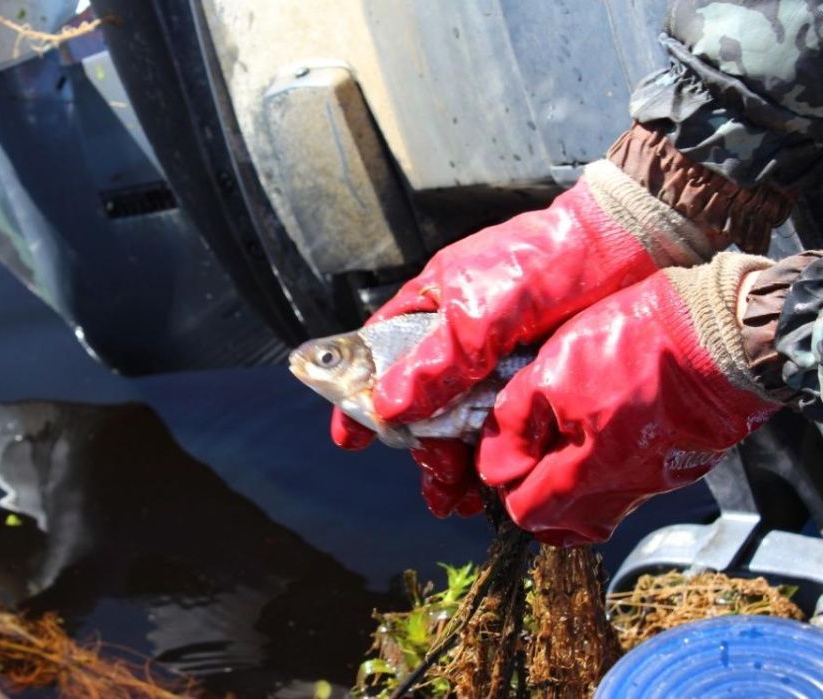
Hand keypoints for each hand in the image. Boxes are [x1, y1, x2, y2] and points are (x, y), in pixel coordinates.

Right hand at [332, 160, 715, 516]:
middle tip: (434, 482)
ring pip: (459, 424)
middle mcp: (456, 340)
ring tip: (461, 501)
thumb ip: (434, 363)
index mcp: (429, 308)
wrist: (630, 249)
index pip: (376, 357)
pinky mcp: (531, 381)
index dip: (359, 399)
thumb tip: (386, 408)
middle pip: (419, 405)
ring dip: (455, 464)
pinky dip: (492, 459)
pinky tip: (493, 487)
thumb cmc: (544, 263)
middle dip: (420, 449)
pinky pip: (500, 428)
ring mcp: (494, 363)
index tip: (349, 439)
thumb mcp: (479, 313)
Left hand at [478, 253, 779, 545]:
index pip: (530, 513)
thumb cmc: (635, 343)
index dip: (508, 486)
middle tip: (530, 456)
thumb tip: (497, 468)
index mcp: (591, 471)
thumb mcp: (551, 371)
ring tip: (564, 444)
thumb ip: (513, 425)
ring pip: (602, 511)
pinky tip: (603, 434)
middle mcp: (629, 489)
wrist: (721, 329)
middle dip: (538, 499)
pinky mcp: (684, 465)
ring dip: (574, 491)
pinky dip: (609, 474)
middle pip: (567, 526)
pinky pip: (634, 489)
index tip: (507, 455)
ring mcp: (661, 481)